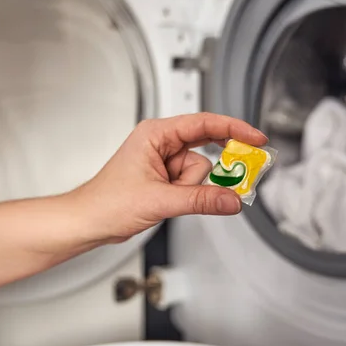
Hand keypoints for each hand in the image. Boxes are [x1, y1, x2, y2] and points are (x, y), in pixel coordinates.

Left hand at [73, 112, 268, 242]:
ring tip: (167, 198)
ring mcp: (163, 161)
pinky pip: (192, 183)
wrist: (89, 221)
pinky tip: (170, 202)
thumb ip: (201, 199)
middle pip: (205, 147)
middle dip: (215, 166)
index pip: (203, 124)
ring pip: (199, 170)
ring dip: (190, 189)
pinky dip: (189, 194)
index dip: (233, 129)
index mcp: (155, 134)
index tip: (256, 138)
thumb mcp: (160, 200)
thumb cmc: (107, 201)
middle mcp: (161, 143)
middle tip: (238, 176)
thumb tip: (232, 198)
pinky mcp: (165, 178)